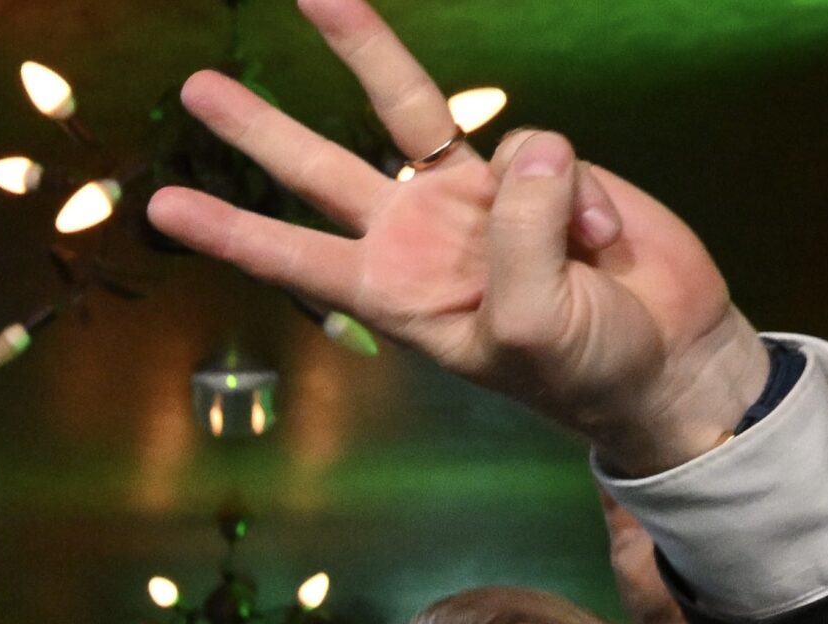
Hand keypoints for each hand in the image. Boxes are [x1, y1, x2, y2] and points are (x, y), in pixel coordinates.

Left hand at [144, 0, 767, 473]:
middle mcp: (413, 237)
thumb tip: (526, 148)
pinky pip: (539, 146)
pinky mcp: (534, 167)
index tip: (163, 210)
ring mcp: (469, 196)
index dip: (231, 230)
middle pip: (320, 169)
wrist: (665, 354)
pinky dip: (579, 190)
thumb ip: (516, 239)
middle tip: (197, 90)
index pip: (293, 258)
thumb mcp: (533, 325)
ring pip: (406, 109)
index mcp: (390, 293)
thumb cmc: (582, 367)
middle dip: (260, 129)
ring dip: (363, 52)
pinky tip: (604, 241)